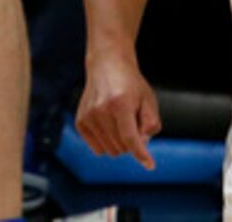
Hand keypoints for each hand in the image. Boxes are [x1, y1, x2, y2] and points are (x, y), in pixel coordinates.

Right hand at [76, 51, 160, 168]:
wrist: (107, 65)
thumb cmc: (131, 84)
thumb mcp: (148, 100)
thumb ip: (151, 124)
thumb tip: (142, 145)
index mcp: (120, 103)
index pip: (130, 138)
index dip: (141, 155)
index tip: (150, 165)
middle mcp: (101, 110)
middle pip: (122, 147)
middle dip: (132, 143)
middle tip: (133, 123)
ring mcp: (88, 116)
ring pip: (110, 151)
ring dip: (119, 143)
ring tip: (120, 123)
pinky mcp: (80, 121)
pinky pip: (97, 149)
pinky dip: (106, 143)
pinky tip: (108, 126)